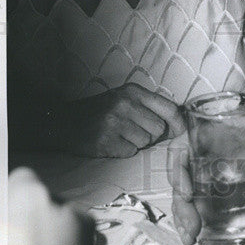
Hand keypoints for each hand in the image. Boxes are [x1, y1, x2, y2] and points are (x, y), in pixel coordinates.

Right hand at [55, 84, 184, 157]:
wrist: (63, 122)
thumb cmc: (99, 112)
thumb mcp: (124, 99)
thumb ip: (149, 107)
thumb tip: (178, 124)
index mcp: (133, 91)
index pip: (168, 108)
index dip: (178, 122)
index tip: (181, 131)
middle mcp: (125, 104)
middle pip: (159, 129)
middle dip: (151, 135)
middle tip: (133, 131)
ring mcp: (115, 123)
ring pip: (146, 142)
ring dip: (136, 143)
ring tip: (120, 135)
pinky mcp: (106, 141)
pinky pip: (130, 152)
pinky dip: (124, 151)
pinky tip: (112, 142)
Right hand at [170, 93, 244, 243]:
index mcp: (218, 129)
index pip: (183, 145)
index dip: (178, 169)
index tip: (188, 193)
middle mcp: (212, 148)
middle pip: (183, 175)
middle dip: (181, 204)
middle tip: (192, 230)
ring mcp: (219, 165)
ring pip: (190, 189)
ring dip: (185, 214)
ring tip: (191, 237)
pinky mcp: (230, 181)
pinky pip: (207, 197)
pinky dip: (200, 215)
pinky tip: (201, 234)